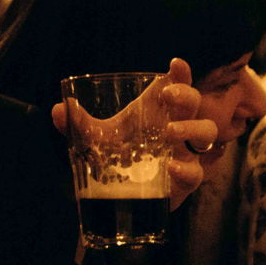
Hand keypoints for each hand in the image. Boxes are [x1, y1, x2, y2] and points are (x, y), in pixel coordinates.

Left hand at [51, 58, 213, 209]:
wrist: (119, 200)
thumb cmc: (116, 159)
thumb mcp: (95, 140)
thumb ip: (79, 125)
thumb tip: (59, 109)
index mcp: (157, 112)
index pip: (176, 86)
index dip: (180, 74)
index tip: (175, 63)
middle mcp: (176, 128)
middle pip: (194, 104)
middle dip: (186, 95)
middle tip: (168, 96)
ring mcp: (184, 154)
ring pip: (206, 133)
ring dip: (191, 128)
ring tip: (170, 131)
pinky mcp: (186, 181)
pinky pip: (197, 174)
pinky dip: (187, 169)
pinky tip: (172, 168)